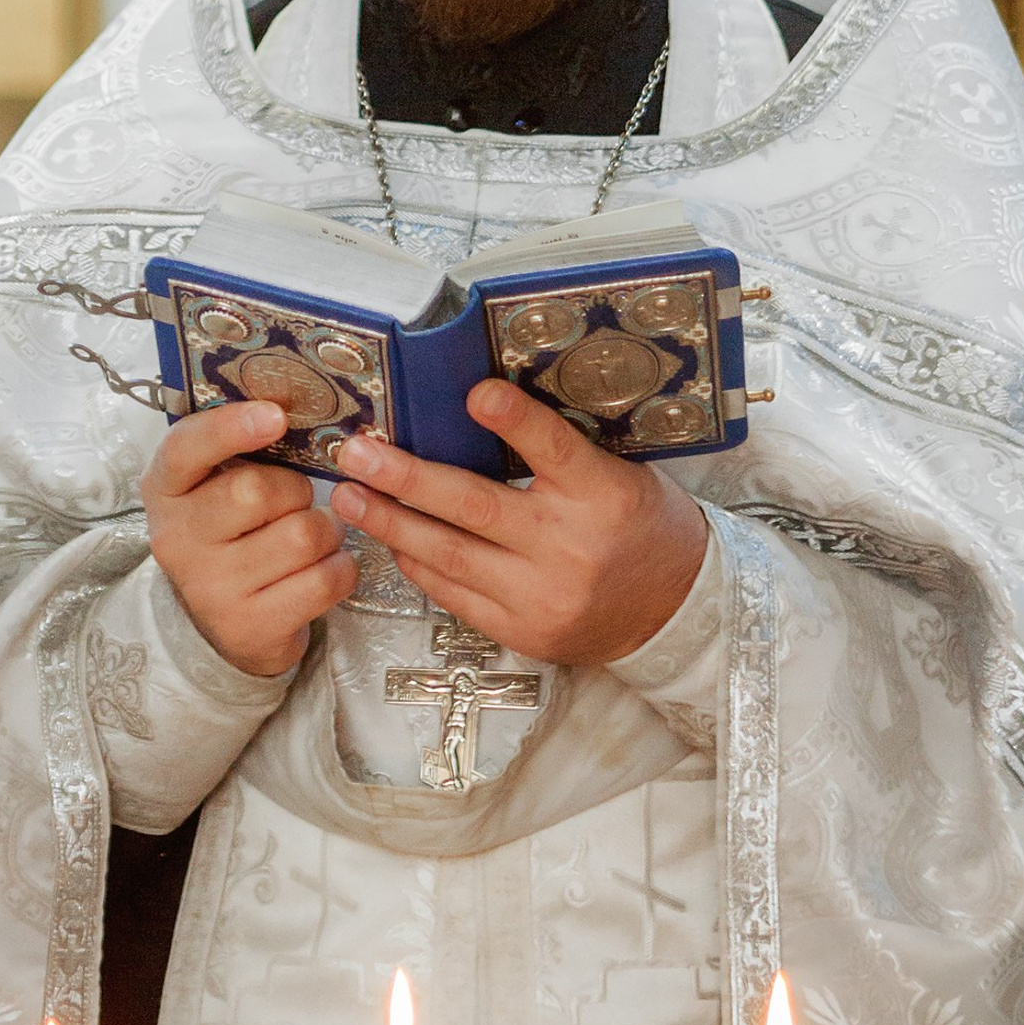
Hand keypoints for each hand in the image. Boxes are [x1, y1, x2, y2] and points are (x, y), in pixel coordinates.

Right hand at [142, 400, 357, 677]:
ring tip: (313, 536)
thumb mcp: (215, 484)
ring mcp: (210, 589)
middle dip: (297, 490)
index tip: (276, 415)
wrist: (223, 621)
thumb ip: (238, 444)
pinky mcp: (248, 628)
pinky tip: (324, 567)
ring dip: (326, 530)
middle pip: (256, 491)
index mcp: (165, 489)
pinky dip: (340, 568)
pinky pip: (324, 580)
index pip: (187, 448)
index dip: (232, 427)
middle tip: (297, 501)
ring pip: (301, 536)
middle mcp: (176, 539)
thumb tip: (294, 403)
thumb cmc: (231, 531)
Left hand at [331, 381, 706, 666]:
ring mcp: (544, 596)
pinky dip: (418, 563)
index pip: (554, 448)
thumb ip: (558, 451)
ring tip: (348, 497)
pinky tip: (390, 538)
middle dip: (406, 479)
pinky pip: (455, 595)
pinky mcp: (524, 631)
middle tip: (357, 453)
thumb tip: (476, 408)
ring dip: (391, 523)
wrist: (675, 609)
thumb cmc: (642, 525)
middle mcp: (571, 547)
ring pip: (451, 555)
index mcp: (605, 494)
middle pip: (476, 507)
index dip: (514, 420)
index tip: (474, 393)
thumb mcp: (618, 472)